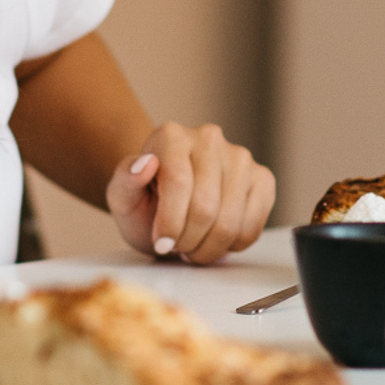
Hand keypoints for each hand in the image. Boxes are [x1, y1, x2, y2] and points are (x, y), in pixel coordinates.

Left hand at [106, 124, 275, 264]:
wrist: (169, 204)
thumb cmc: (145, 201)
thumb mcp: (122, 197)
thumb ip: (125, 180)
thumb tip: (146, 164)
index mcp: (171, 136)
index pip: (178, 183)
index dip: (170, 222)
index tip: (161, 244)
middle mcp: (209, 139)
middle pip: (206, 207)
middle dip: (187, 240)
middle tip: (176, 246)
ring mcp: (240, 158)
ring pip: (230, 222)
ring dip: (207, 248)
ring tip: (192, 244)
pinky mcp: (262, 179)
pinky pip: (252, 227)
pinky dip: (231, 245)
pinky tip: (215, 238)